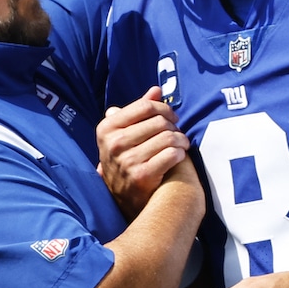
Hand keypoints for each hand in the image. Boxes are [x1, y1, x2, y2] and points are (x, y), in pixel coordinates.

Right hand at [97, 85, 189, 217]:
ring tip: (182, 144)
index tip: (172, 118)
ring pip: (169, 138)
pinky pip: (172, 155)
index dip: (164, 109)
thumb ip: (139, 110)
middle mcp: (114, 144)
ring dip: (182, 140)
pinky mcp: (141, 176)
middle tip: (177, 133)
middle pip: (159, 122)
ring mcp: (127, 161)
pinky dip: (180, 153)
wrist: (123, 198)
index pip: (145, 107)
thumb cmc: (127, 158)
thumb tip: (157, 90)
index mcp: (107, 128)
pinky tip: (179, 156)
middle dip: (174, 126)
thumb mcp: (124, 133)